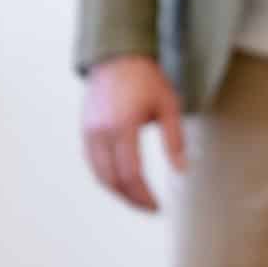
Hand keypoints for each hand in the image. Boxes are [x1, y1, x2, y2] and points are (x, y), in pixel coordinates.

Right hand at [81, 54, 185, 212]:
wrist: (117, 58)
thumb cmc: (147, 80)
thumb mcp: (169, 106)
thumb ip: (174, 140)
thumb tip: (182, 171)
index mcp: (122, 126)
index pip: (130, 174)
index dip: (143, 195)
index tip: (157, 207)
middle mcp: (100, 133)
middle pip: (112, 180)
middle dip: (131, 199)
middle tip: (150, 208)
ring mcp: (89, 132)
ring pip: (99, 175)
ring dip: (118, 191)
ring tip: (138, 199)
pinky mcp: (84, 131)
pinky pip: (93, 163)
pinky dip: (107, 177)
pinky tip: (123, 182)